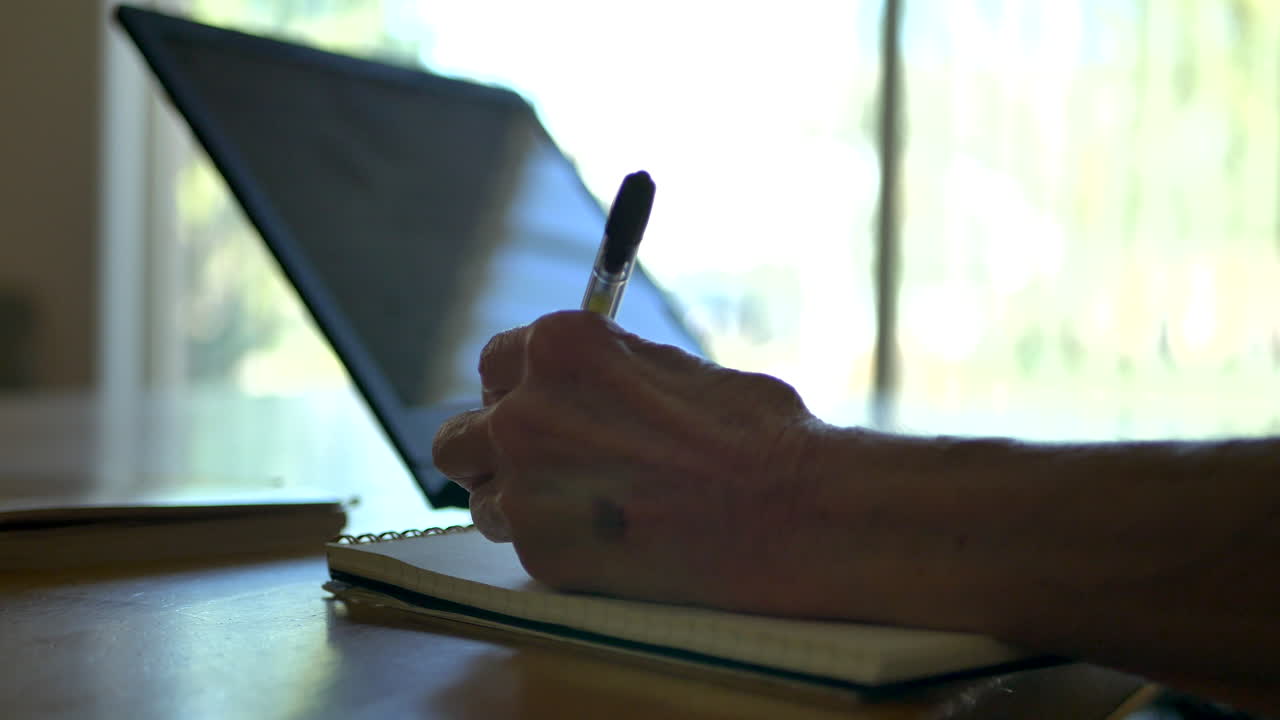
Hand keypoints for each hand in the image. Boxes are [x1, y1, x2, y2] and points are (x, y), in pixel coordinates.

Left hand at [431, 311, 826, 610]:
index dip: (518, 392)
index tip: (542, 411)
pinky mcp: (542, 552)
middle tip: (546, 467)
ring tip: (587, 512)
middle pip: (459, 438)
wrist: (795, 510)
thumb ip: (606, 374)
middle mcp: (526, 411)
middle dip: (493, 452)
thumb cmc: (755, 432)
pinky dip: (556, 547)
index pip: (493, 365)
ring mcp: (527, 485)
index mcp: (560, 348)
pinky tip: (612, 545)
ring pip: (480, 499)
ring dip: (518, 504)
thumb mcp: (673, 369)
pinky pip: (521, 548)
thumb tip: (582, 386)